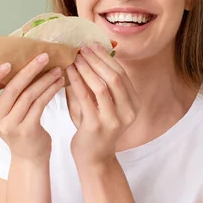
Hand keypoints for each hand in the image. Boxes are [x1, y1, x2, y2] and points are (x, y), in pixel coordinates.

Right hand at [0, 53, 63, 163]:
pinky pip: (40, 104)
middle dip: (30, 69)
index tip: (8, 63)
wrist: (29, 158)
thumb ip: (8, 94)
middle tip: (44, 56)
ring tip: (57, 69)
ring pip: (29, 95)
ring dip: (45, 79)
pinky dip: (51, 90)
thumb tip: (23, 60)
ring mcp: (11, 126)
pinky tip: (59, 82)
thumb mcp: (7, 113)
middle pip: (12, 89)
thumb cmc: (20, 128)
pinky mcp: (28, 130)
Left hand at [66, 44, 139, 166]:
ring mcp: (114, 120)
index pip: (122, 73)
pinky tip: (68, 72)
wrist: (93, 157)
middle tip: (82, 48)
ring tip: (74, 57)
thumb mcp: (105, 104)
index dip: (106, 58)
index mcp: (134, 103)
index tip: (92, 45)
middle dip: (97, 60)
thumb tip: (90, 52)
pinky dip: (76, 81)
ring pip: (101, 86)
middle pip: (114, 77)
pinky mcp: (97, 126)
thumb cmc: (96, 126)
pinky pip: (86, 98)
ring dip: (86, 69)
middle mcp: (129, 111)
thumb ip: (102, 83)